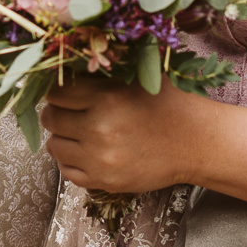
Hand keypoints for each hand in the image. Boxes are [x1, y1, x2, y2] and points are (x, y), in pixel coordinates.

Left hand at [41, 77, 214, 193]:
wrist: (195, 143)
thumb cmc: (169, 104)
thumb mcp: (139, 76)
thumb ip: (105, 71)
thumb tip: (69, 65)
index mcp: (106, 97)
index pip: (55, 93)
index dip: (57, 91)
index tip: (65, 92)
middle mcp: (98, 128)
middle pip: (51, 118)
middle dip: (56, 112)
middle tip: (69, 111)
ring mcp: (99, 158)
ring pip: (54, 147)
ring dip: (62, 138)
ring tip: (79, 132)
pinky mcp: (104, 181)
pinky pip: (67, 172)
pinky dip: (71, 161)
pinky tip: (86, 151)